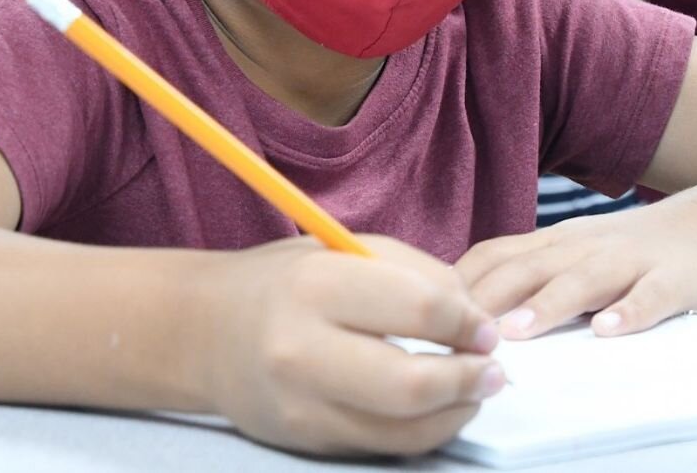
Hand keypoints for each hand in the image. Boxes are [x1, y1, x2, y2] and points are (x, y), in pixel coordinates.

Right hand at [198, 235, 505, 456]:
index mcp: (317, 285)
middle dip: (470, 379)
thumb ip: (413, 273)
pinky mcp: (304, 440)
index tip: (485, 326)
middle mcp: (303, 348)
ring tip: (473, 390)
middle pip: (413, 384)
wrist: (203, 331)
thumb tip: (474, 314)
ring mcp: (300, 404)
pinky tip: (435, 407)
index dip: (469, 322)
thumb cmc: (283, 282)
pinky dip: (422, 431)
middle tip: (493, 368)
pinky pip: (382, 446)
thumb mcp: (342, 251)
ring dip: (456, 413)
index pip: (420, 310)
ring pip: (404, 430)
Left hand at [454, 200, 696, 339]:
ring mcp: (630, 260)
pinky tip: (608, 331)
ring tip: (518, 332)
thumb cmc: (626, 253)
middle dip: (490, 298)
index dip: (460, 282)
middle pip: (529, 267)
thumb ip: (521, 274)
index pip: (496, 256)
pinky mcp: (675, 280)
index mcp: (554, 242)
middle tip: (457, 330)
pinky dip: (629, 312)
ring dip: (548, 304)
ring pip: (584, 279)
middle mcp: (584, 246)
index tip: (426, 311)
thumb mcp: (568, 253)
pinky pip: (651, 296)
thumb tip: (455, 307)